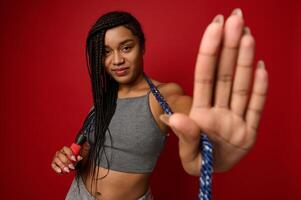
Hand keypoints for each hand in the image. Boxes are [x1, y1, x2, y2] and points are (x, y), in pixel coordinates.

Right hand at [51, 146, 82, 173]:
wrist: (70, 167)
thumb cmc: (73, 161)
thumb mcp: (77, 159)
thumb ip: (78, 158)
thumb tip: (80, 157)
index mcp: (65, 149)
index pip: (66, 149)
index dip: (70, 153)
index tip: (74, 159)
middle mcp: (59, 152)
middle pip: (61, 155)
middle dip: (66, 161)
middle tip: (72, 166)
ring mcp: (55, 158)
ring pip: (57, 160)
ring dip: (62, 165)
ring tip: (68, 170)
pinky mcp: (53, 163)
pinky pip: (53, 165)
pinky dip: (56, 168)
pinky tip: (60, 171)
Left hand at [161, 9, 267, 174]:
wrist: (213, 172)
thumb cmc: (198, 161)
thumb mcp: (189, 156)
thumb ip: (185, 136)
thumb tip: (175, 118)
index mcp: (201, 112)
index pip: (205, 77)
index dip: (209, 52)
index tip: (214, 27)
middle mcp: (219, 109)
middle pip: (224, 74)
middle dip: (229, 46)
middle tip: (235, 19)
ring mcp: (236, 117)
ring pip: (240, 85)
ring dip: (244, 60)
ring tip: (247, 35)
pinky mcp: (250, 129)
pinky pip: (256, 107)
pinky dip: (260, 89)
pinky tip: (261, 68)